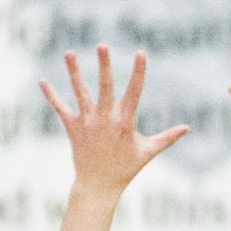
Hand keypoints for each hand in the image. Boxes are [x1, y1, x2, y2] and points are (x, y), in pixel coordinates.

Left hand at [40, 45, 188, 197]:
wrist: (99, 185)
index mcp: (125, 123)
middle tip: (102, 45)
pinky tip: (43, 80)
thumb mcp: (148, 152)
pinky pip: (60, 108)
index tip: (141, 53)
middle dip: (104, 65)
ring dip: (74, 72)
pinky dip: (51, 95)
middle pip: (105, 87)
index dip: (138, 72)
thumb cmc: (126, 168)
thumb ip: (167, 138)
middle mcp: (105, 119)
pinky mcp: (72, 127)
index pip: (134, 92)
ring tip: (69, 52)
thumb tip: (187, 128)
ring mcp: (87, 122)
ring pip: (80, 92)